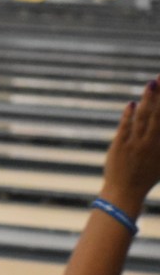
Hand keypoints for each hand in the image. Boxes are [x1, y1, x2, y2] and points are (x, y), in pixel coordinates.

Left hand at [102, 77, 159, 211]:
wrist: (125, 192)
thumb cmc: (146, 176)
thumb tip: (158, 122)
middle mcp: (151, 142)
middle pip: (159, 113)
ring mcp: (135, 143)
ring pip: (143, 117)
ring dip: (148, 99)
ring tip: (152, 83)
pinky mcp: (119, 146)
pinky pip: (125, 127)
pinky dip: (128, 115)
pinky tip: (132, 103)